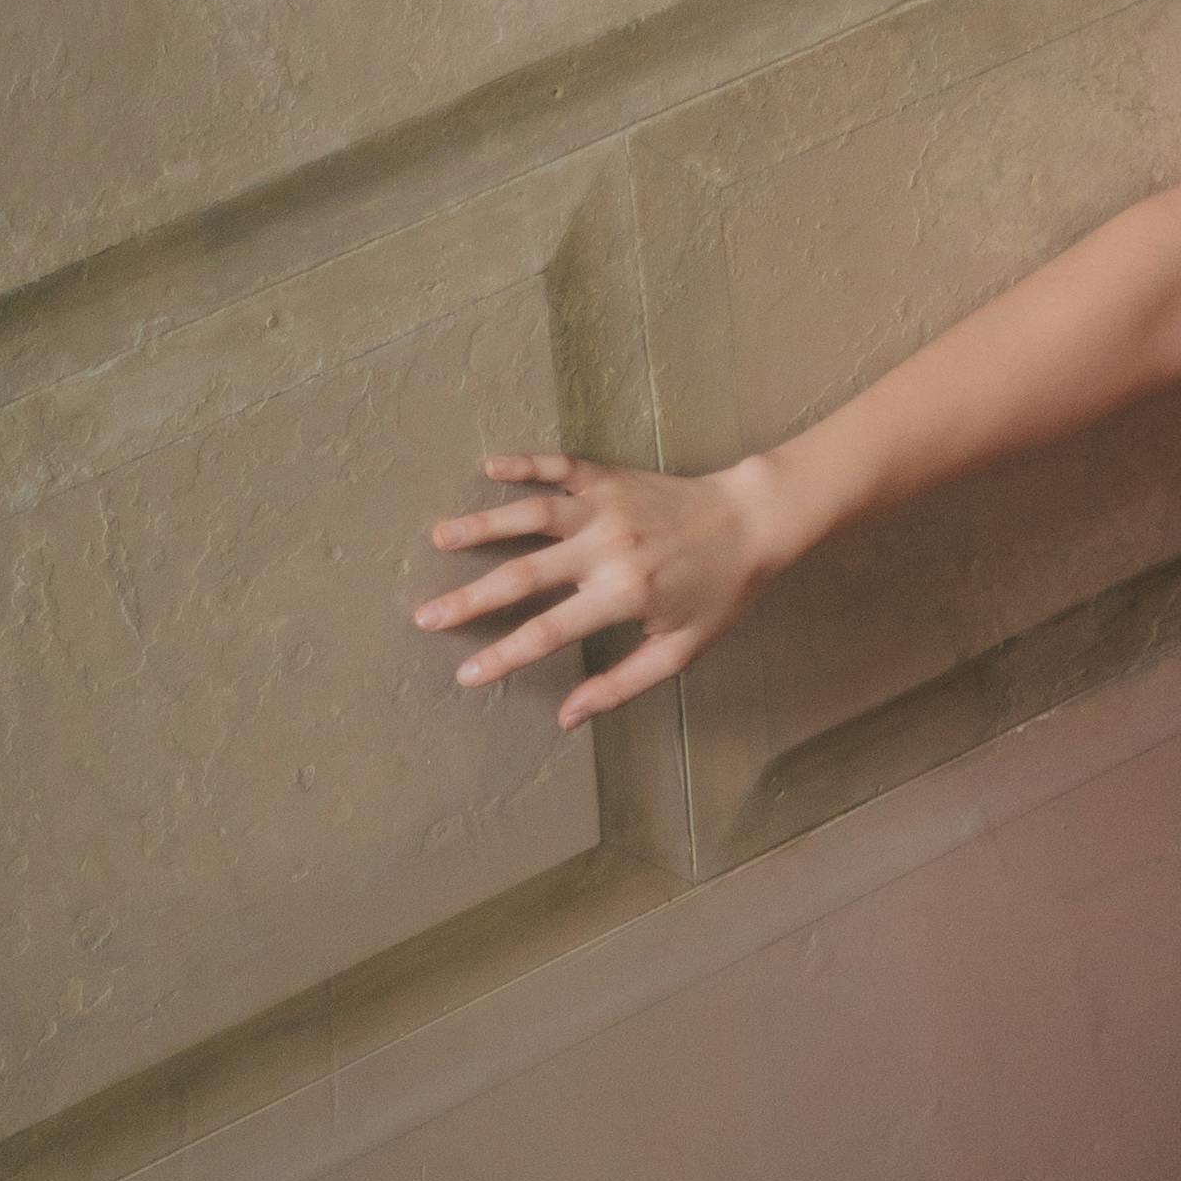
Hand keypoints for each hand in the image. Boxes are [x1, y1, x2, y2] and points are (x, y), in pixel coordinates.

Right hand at [414, 451, 778, 728]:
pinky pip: (561, 466)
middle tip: (425, 616)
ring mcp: (608, 508)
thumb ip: (623, 683)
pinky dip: (526, 463)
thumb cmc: (720, 593)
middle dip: (471, 599)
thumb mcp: (682, 650)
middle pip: (526, 576)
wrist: (755, 522)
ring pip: (533, 515)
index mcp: (624, 596)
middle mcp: (609, 550)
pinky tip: (489, 466)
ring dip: (483, 525)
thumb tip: (568, 717)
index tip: (466, 674)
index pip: (549, 632)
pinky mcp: (611, 477)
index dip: (504, 655)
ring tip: (440, 537)